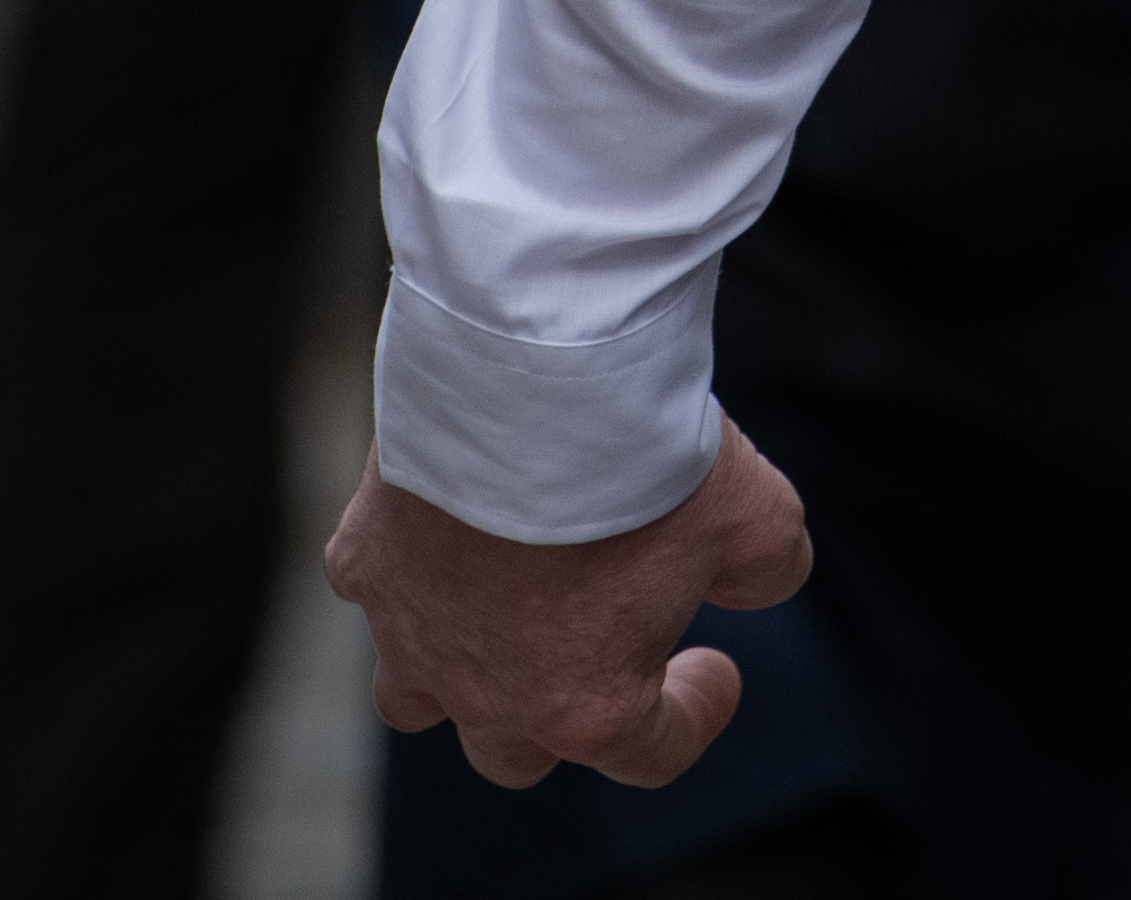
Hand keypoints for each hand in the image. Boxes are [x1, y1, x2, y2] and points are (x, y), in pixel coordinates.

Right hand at [331, 424, 817, 788]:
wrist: (536, 377)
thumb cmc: (648, 459)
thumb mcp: (759, 517)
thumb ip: (767, 569)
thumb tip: (756, 582)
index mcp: (586, 707)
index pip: (649, 753)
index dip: (696, 712)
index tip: (716, 666)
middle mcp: (487, 694)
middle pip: (515, 754)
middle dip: (562, 715)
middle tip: (602, 649)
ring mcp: (410, 634)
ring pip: (414, 699)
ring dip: (458, 674)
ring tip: (498, 619)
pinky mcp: (363, 562)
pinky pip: (369, 587)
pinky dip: (401, 569)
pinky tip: (438, 526)